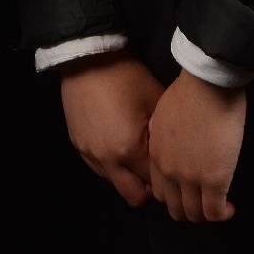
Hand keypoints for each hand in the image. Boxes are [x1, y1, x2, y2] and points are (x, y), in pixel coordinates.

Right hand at [60, 52, 163, 207]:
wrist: (87, 57)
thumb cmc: (126, 75)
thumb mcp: (154, 98)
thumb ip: (165, 132)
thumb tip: (175, 151)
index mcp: (129, 149)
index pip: (155, 182)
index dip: (166, 177)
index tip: (173, 169)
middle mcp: (107, 159)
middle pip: (134, 196)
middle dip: (148, 188)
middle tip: (155, 170)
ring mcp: (89, 154)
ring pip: (114, 184)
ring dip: (127, 176)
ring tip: (136, 155)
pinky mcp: (78, 146)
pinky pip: (98, 168)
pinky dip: (111, 165)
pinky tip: (117, 144)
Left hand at [146, 70, 245, 222]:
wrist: (207, 83)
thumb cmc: (190, 89)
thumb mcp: (163, 112)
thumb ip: (163, 133)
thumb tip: (173, 140)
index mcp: (156, 153)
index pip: (160, 190)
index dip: (176, 195)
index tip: (190, 190)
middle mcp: (169, 170)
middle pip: (175, 208)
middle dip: (190, 209)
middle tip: (205, 201)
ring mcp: (191, 178)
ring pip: (194, 215)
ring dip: (207, 214)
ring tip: (219, 205)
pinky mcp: (214, 180)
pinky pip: (214, 212)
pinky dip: (223, 214)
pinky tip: (230, 206)